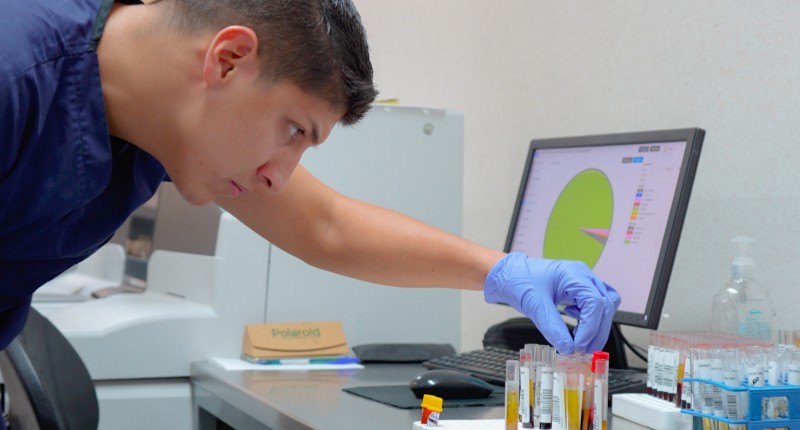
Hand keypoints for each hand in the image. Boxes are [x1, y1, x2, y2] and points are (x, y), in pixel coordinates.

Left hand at [483, 252, 620, 353]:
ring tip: (580, 339)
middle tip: (583, 350)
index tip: (579, 346)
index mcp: (573, 274)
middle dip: (596, 331)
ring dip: (597, 325)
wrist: (509, 275)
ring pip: (606, 305)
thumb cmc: (519, 280)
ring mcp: (583, 281)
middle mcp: (583, 275)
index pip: (595, 303)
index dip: (591, 328)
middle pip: (605, 305)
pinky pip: (596, 305)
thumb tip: (568, 348)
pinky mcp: (579, 289)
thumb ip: (552, 327)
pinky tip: (575, 323)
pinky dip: (591, 318)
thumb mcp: (534, 306)